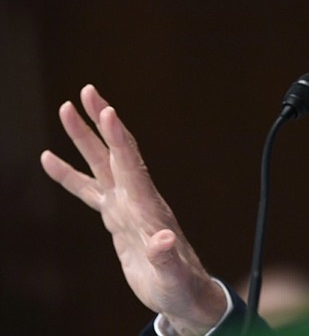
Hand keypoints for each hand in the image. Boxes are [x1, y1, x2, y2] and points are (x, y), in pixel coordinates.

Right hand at [40, 85, 226, 333]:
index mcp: (148, 207)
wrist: (184, 294)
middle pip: (115, 151)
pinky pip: (88, 190)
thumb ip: (166, 256)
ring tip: (66, 109)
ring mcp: (126, 206)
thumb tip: (163, 240)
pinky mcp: (117, 218)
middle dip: (101, 121)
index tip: (109, 110)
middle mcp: (137, 198)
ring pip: (100, 163)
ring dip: (84, 137)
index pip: (131, 165)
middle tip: (86, 90)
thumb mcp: (173, 274)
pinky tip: (49, 159)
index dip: (119, 138)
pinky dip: (69, 175)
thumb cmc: (181, 284)